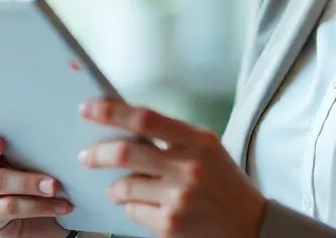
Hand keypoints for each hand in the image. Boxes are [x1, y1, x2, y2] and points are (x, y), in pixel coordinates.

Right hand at [0, 132, 72, 237]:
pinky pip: (10, 209)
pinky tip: (59, 207)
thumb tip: (58, 139)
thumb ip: (37, 149)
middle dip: (22, 174)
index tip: (0, 145)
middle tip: (50, 180)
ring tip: (56, 189)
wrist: (52, 215)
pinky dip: (38, 207)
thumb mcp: (41, 161)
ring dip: (32, 187)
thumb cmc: (44, 179)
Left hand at [79, 99, 266, 237]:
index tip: (87, 108)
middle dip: (97, 154)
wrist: (249, 225)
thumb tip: (124, 127)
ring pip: (124, 186)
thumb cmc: (223, 183)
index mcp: (198, 141)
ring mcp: (179, 198)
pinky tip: (147, 207)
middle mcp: (189, 167)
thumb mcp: (207, 149)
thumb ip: (172, 138)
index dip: (111, 112)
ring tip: (119, 190)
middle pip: (126, 153)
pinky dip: (132, 207)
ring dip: (115, 188)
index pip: (145, 119)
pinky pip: (132, 211)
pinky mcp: (170, 225)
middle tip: (86, 157)